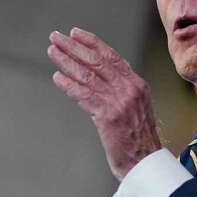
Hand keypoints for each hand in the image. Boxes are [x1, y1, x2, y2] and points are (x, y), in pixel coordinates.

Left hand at [47, 27, 162, 179]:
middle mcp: (130, 89)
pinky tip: (57, 77)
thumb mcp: (134, 108)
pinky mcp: (108, 116)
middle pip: (97, 61)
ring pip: (88, 75)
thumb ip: (120, 91)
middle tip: (55, 37)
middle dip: (73, 47)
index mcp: (137, 84)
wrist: (146, 163)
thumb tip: (98, 77)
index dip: (92, 43)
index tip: (74, 33)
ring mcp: (119, 102)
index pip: (111, 56)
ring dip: (66, 61)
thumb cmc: (137, 139)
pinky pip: (84, 95)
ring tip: (51, 51)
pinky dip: (69, 85)